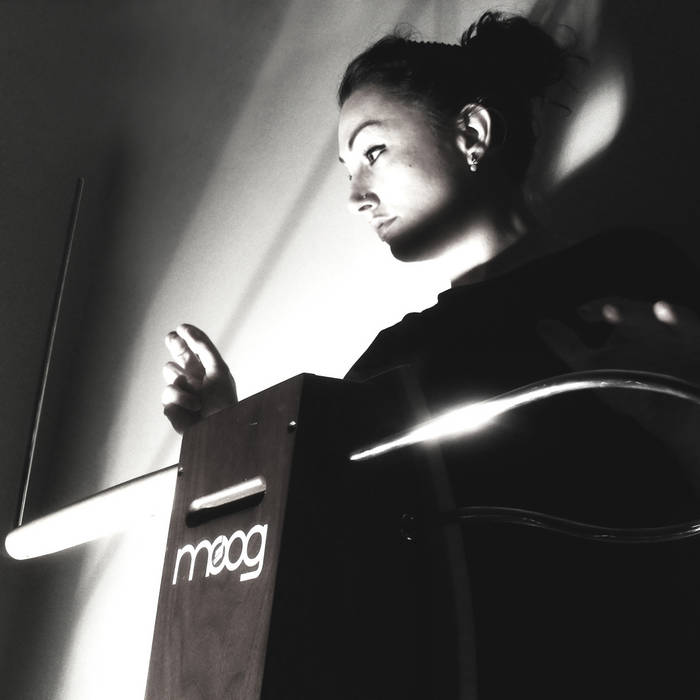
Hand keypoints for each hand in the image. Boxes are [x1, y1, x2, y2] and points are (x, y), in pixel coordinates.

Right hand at [162, 324, 237, 433]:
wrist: (217, 430)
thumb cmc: (222, 400)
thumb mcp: (218, 368)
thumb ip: (204, 347)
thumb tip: (184, 329)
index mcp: (208, 369)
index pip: (195, 348)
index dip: (188, 336)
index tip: (181, 328)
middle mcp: (194, 377)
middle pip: (178, 353)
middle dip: (174, 343)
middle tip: (171, 337)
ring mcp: (181, 390)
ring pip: (169, 370)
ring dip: (182, 377)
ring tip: (196, 390)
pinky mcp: (171, 404)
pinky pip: (169, 391)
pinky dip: (182, 397)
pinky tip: (194, 406)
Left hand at [537, 297, 699, 446]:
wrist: (674, 416)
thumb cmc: (632, 385)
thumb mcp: (593, 366)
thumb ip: (568, 345)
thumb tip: (541, 324)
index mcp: (635, 324)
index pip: (618, 308)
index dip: (602, 307)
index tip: (582, 314)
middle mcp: (662, 326)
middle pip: (646, 314)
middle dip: (630, 310)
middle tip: (609, 310)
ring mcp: (686, 338)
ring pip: (680, 320)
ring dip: (671, 315)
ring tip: (660, 309)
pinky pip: (698, 334)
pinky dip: (688, 325)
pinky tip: (676, 318)